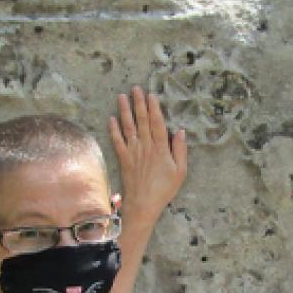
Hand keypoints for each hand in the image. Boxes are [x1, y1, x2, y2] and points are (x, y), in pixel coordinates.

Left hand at [109, 85, 186, 225]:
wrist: (143, 204)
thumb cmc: (164, 189)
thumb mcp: (180, 171)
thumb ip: (180, 150)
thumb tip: (181, 131)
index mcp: (161, 148)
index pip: (157, 123)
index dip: (154, 108)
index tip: (151, 95)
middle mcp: (146, 146)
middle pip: (141, 120)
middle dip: (138, 103)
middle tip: (135, 88)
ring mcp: (133, 152)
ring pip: (128, 127)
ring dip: (124, 111)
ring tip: (121, 96)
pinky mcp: (123, 159)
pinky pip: (117, 141)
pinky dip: (113, 129)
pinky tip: (111, 119)